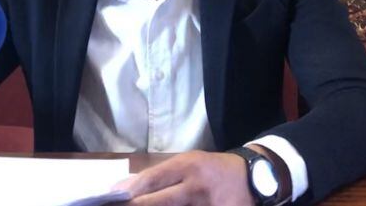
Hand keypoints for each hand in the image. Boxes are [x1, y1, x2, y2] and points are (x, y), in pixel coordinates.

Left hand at [113, 150, 253, 205]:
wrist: (252, 177)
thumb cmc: (211, 170)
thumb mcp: (187, 164)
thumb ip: (158, 176)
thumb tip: (122, 190)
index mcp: (187, 165)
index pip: (153, 179)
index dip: (132, 192)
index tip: (113, 200)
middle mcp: (196, 185)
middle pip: (161, 202)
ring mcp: (208, 205)